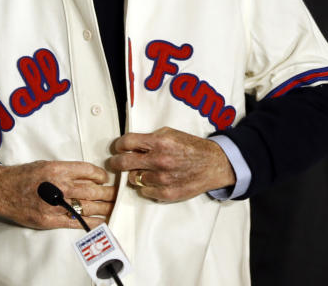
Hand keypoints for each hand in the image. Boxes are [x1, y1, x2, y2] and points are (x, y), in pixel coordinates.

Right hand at [0, 160, 114, 229]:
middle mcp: (58, 187)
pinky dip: (91, 222)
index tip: (105, 178)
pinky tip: (101, 220)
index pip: (88, 171)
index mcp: (57, 169)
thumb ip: (66, 170)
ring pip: (87, 206)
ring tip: (113, 207)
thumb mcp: (46, 164)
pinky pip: (76, 222)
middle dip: (108, 193)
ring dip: (104, 207)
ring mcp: (55, 205)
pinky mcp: (50, 220)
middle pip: (92, 190)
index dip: (100, 175)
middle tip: (117, 194)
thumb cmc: (24, 176)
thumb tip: (86, 175)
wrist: (2, 190)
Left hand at [107, 127, 235, 201]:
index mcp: (160, 142)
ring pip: (134, 179)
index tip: (118, 148)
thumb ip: (150, 138)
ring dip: (136, 175)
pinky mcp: (167, 193)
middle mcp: (159, 160)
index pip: (126, 142)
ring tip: (144, 171)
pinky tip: (154, 181)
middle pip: (123, 163)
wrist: (213, 164)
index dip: (118, 145)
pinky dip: (147, 186)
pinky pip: (145, 192)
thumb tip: (129, 144)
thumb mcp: (170, 134)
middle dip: (115, 162)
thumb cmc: (191, 148)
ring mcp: (163, 179)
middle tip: (115, 163)